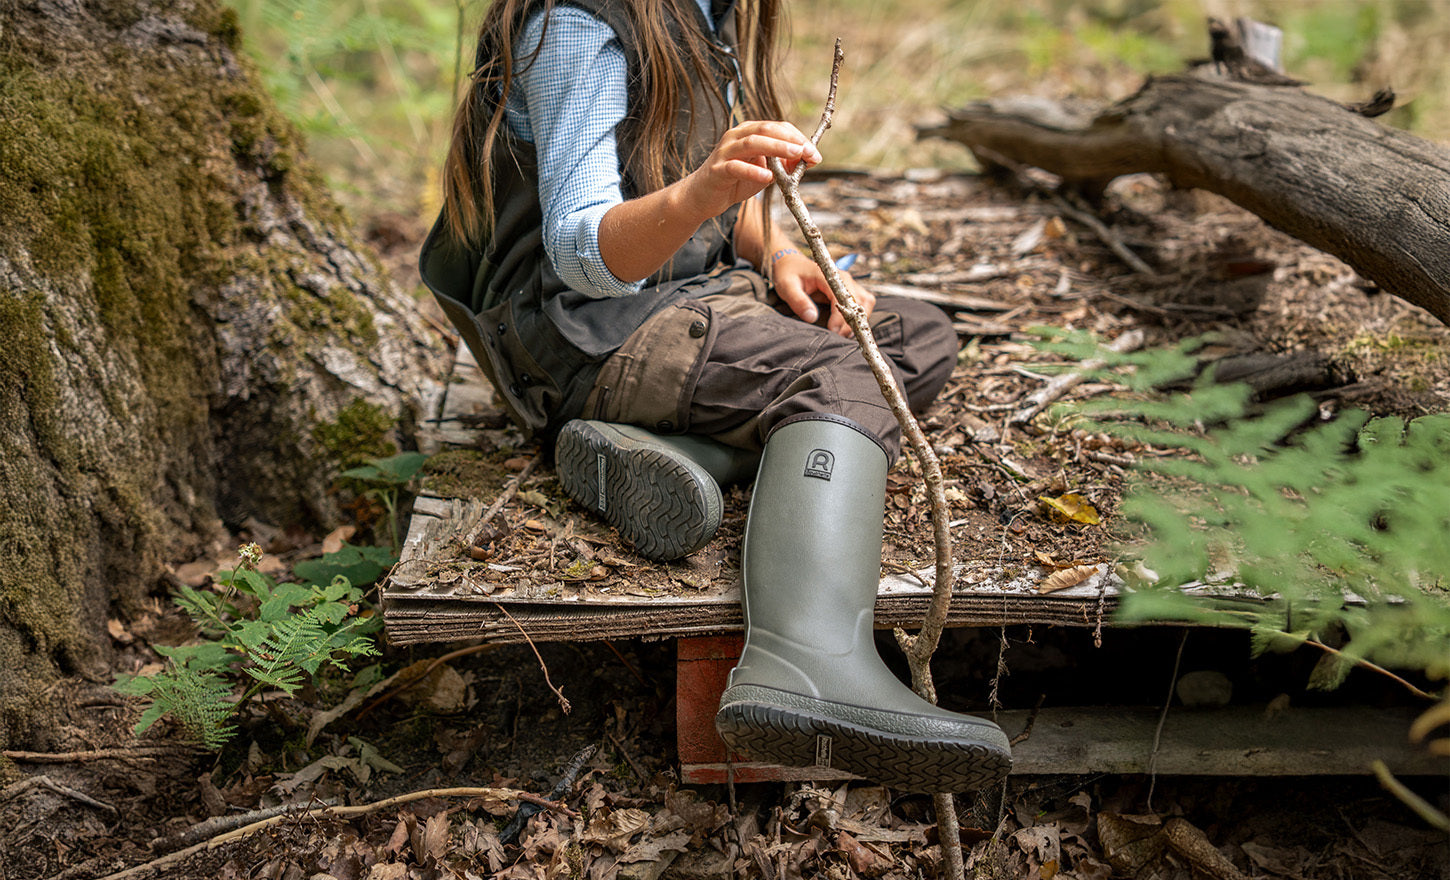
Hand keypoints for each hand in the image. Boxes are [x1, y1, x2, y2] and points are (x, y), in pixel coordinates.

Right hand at [678, 121, 821, 221]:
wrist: (703, 197)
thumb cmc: (735, 181)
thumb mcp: (764, 172)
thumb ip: (783, 165)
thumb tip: (808, 160)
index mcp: (748, 132)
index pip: (777, 127)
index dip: (798, 137)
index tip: (814, 153)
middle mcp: (736, 137)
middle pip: (766, 130)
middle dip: (791, 140)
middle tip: (809, 152)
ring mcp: (725, 152)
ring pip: (752, 143)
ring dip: (777, 148)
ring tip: (795, 155)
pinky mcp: (717, 170)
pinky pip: (736, 167)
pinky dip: (753, 171)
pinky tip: (768, 177)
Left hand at [772, 251, 876, 336]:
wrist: (790, 264)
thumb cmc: (788, 274)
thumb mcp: (787, 287)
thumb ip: (799, 302)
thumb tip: (812, 317)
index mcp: (829, 275)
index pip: (843, 297)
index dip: (841, 316)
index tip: (833, 330)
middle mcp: (843, 278)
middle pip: (860, 301)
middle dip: (852, 321)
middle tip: (838, 335)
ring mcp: (848, 284)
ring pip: (866, 302)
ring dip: (859, 319)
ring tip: (843, 333)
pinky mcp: (849, 290)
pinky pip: (863, 303)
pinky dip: (859, 316)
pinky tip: (846, 327)